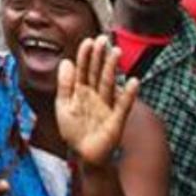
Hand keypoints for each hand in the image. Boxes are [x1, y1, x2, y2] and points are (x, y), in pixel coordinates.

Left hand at [55, 36, 139, 169]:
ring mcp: (106, 106)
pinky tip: (133, 82)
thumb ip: (64, 84)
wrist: (83, 155)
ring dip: (112, 69)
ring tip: (116, 53)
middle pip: (97, 73)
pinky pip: (122, 106)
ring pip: (108, 84)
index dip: (85, 56)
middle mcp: (95, 95)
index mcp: (81, 91)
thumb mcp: (63, 105)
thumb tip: (65, 61)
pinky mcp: (115, 121)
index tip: (88, 40)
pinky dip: (127, 95)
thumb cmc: (74, 130)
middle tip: (103, 39)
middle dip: (99, 56)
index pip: (83, 70)